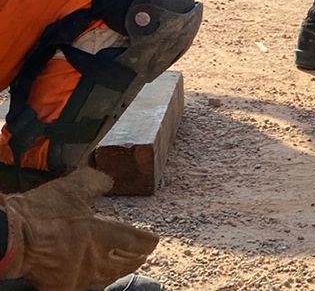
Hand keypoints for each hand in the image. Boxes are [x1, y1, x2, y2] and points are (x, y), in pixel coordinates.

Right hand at [0, 167, 158, 288]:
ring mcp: (79, 276)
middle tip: (141, 255)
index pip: (138, 241)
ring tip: (122, 267)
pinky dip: (92, 283)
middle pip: (126, 263)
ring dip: (117, 271)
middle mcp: (96, 259)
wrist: (12, 237)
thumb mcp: (73, 188)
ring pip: (108, 278)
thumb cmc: (41, 212)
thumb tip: (108, 181)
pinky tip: (93, 280)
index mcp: (104, 234)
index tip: (153, 240)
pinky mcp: (61, 287)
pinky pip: (84, 288)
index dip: (148, 241)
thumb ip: (95, 182)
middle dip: (136, 258)